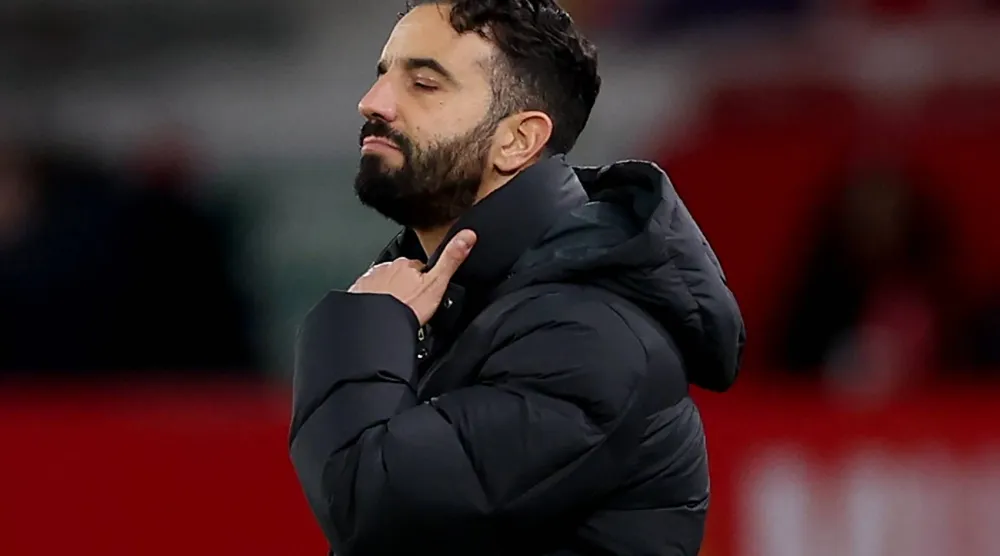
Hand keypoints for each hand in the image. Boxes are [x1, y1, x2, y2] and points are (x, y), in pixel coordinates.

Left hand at [349, 230, 476, 324]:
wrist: (379, 326)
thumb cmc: (408, 308)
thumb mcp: (438, 283)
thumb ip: (452, 259)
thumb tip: (468, 235)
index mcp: (405, 264)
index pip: (418, 267)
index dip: (424, 279)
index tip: (426, 290)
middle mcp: (384, 268)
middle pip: (399, 275)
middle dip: (405, 286)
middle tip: (412, 304)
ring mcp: (368, 282)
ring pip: (382, 285)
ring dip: (389, 295)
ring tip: (397, 312)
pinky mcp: (356, 295)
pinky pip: (365, 297)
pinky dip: (372, 304)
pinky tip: (381, 315)